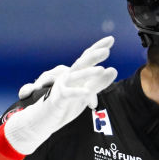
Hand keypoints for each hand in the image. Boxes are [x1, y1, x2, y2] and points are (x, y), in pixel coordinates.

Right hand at [4, 37, 117, 154]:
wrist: (44, 120)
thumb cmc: (65, 104)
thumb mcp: (86, 93)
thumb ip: (99, 83)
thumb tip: (114, 70)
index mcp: (76, 74)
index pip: (87, 58)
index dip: (97, 47)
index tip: (110, 39)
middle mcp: (68, 76)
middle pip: (81, 63)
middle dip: (93, 55)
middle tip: (107, 50)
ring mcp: (61, 86)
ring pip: (75, 77)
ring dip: (88, 73)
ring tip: (101, 70)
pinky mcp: (57, 98)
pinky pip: (67, 93)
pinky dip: (76, 92)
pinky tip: (87, 92)